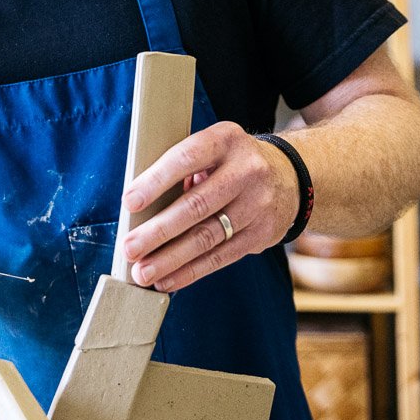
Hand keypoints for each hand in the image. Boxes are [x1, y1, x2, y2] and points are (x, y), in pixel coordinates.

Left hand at [121, 122, 298, 291]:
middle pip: (197, 205)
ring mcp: (258, 204)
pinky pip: (221, 257)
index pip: (187, 158)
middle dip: (158, 231)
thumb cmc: (231, 163)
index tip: (130, 202)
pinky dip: (190, 271)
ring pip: (208, 237)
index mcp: (226, 140)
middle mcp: (247, 170)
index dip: (156, 181)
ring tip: (143, 272)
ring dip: (171, 259)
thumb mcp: (213, 148)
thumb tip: (139, 207)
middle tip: (129, 248)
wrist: (290, 178)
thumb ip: (182, 168)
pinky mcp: (262, 234)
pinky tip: (168, 280)